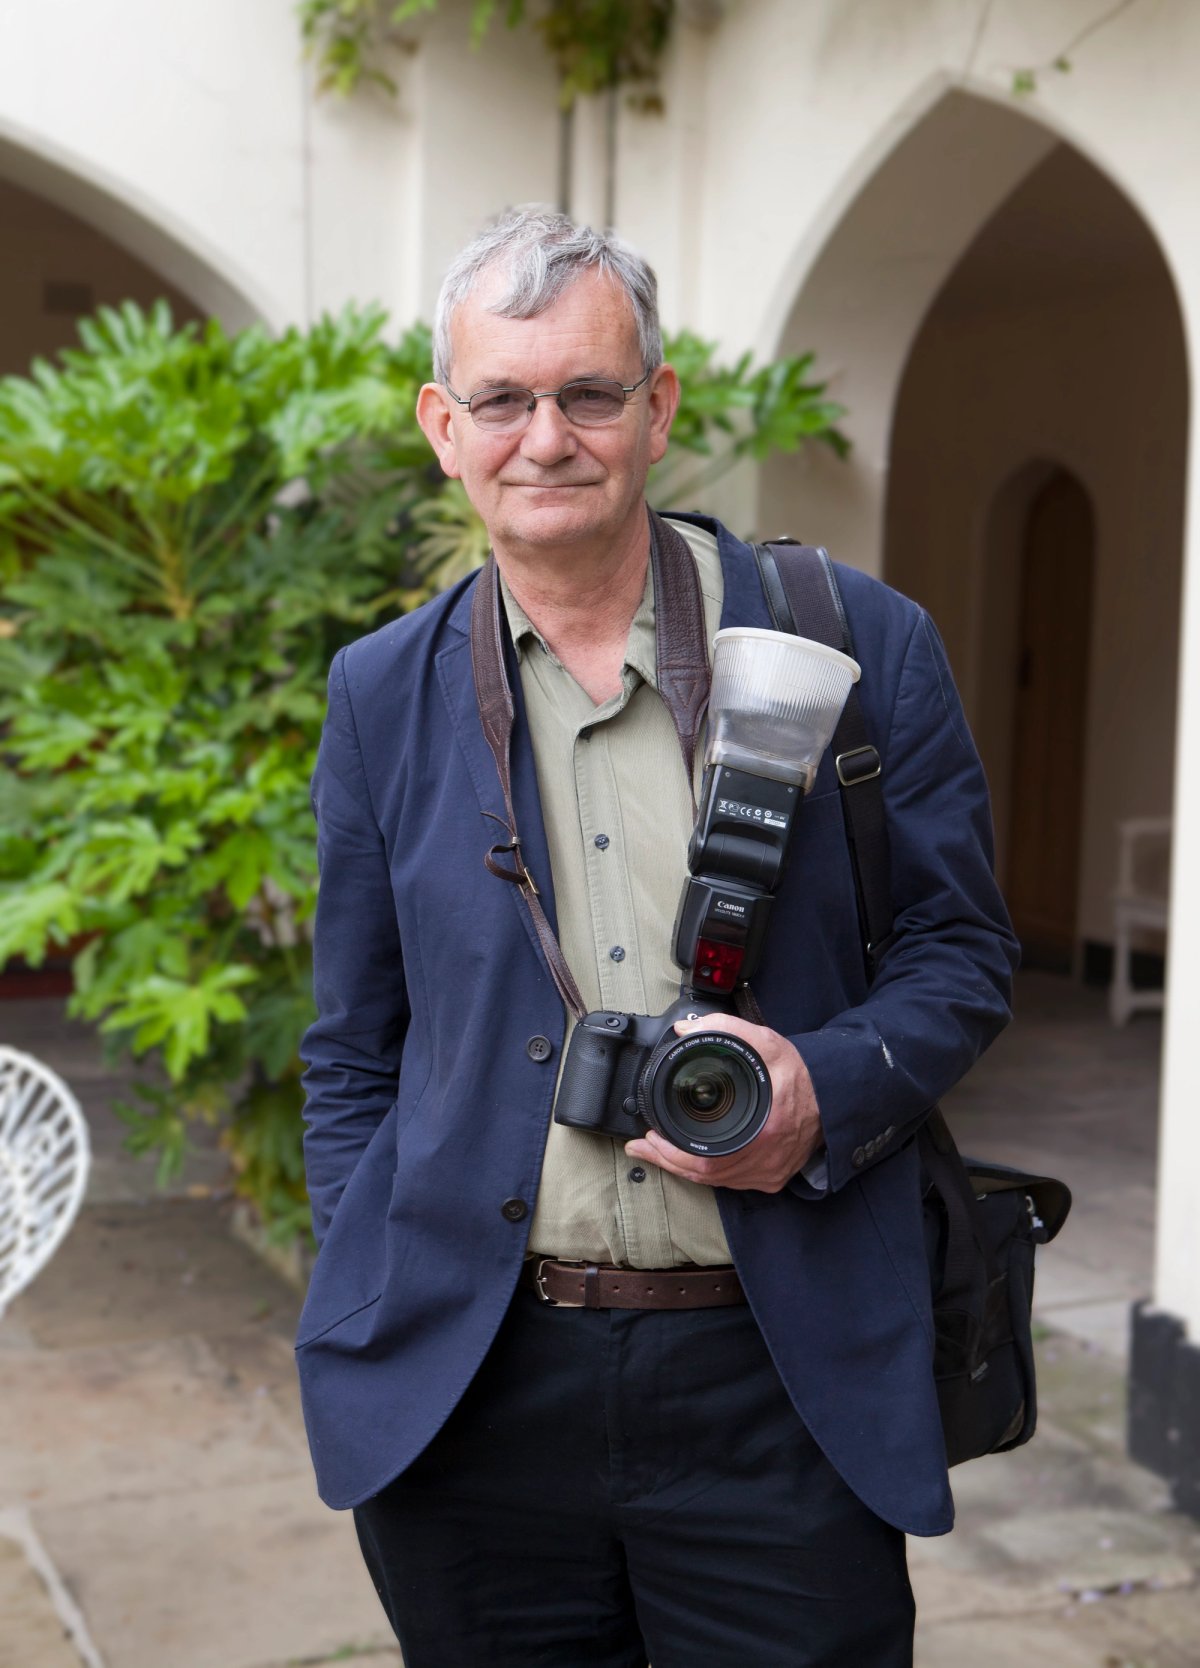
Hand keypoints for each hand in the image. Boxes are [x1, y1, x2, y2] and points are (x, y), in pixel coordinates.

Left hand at [625, 1013, 822, 1192]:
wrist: (834, 1095)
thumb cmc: (801, 1073)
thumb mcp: (765, 1041)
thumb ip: (724, 1029)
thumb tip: (685, 1030)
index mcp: (763, 1131)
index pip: (706, 1159)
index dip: (672, 1154)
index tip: (649, 1137)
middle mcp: (766, 1160)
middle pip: (705, 1175)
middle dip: (667, 1161)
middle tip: (642, 1146)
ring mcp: (770, 1173)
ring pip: (716, 1181)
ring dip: (683, 1168)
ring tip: (655, 1152)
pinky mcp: (773, 1177)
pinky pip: (731, 1182)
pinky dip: (706, 1173)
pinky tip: (689, 1161)